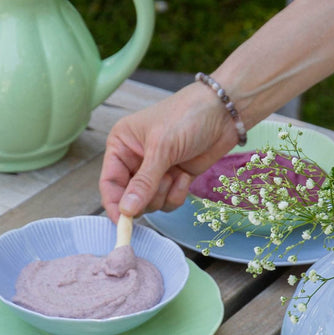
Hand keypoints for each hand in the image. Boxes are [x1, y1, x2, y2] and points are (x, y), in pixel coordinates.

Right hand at [99, 83, 236, 220]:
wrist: (224, 113)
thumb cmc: (187, 117)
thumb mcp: (161, 148)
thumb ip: (143, 182)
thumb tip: (126, 211)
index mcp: (121, 145)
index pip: (109, 182)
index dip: (114, 204)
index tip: (123, 222)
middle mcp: (135, 160)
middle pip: (129, 198)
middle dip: (147, 196)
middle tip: (162, 181)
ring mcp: (156, 171)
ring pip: (150, 203)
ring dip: (164, 193)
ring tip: (176, 172)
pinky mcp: (175, 179)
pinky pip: (169, 201)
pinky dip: (178, 193)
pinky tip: (185, 175)